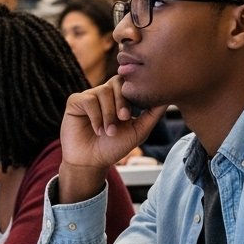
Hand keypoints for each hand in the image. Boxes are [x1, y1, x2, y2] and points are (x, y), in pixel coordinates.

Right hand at [58, 77, 166, 202]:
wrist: (91, 162)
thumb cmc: (114, 147)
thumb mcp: (138, 131)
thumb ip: (153, 114)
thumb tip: (168, 98)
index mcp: (120, 98)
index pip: (130, 83)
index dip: (133, 94)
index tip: (133, 114)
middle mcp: (105, 94)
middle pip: (117, 82)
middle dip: (122, 101)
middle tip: (123, 119)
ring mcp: (90, 96)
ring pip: (103, 92)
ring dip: (109, 114)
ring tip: (108, 132)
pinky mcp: (75, 101)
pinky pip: (88, 100)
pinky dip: (95, 116)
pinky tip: (97, 130)